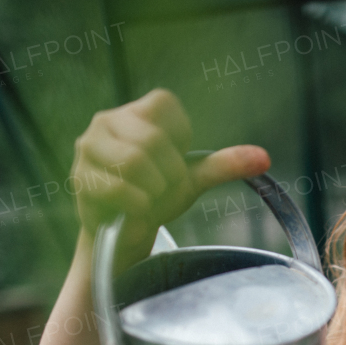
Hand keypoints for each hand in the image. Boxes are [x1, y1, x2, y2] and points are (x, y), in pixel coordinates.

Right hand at [71, 88, 268, 257]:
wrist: (122, 236)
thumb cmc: (155, 198)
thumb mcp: (191, 180)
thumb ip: (224, 165)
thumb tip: (265, 158)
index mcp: (137, 111)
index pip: (166, 106)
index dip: (180, 143)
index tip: (174, 165)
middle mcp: (108, 120)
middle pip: (152, 140)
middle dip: (169, 175)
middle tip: (164, 191)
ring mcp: (89, 147)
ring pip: (134, 161)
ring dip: (153, 191)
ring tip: (148, 200)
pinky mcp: (80, 177)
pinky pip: (118, 188)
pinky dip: (138, 206)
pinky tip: (135, 211)